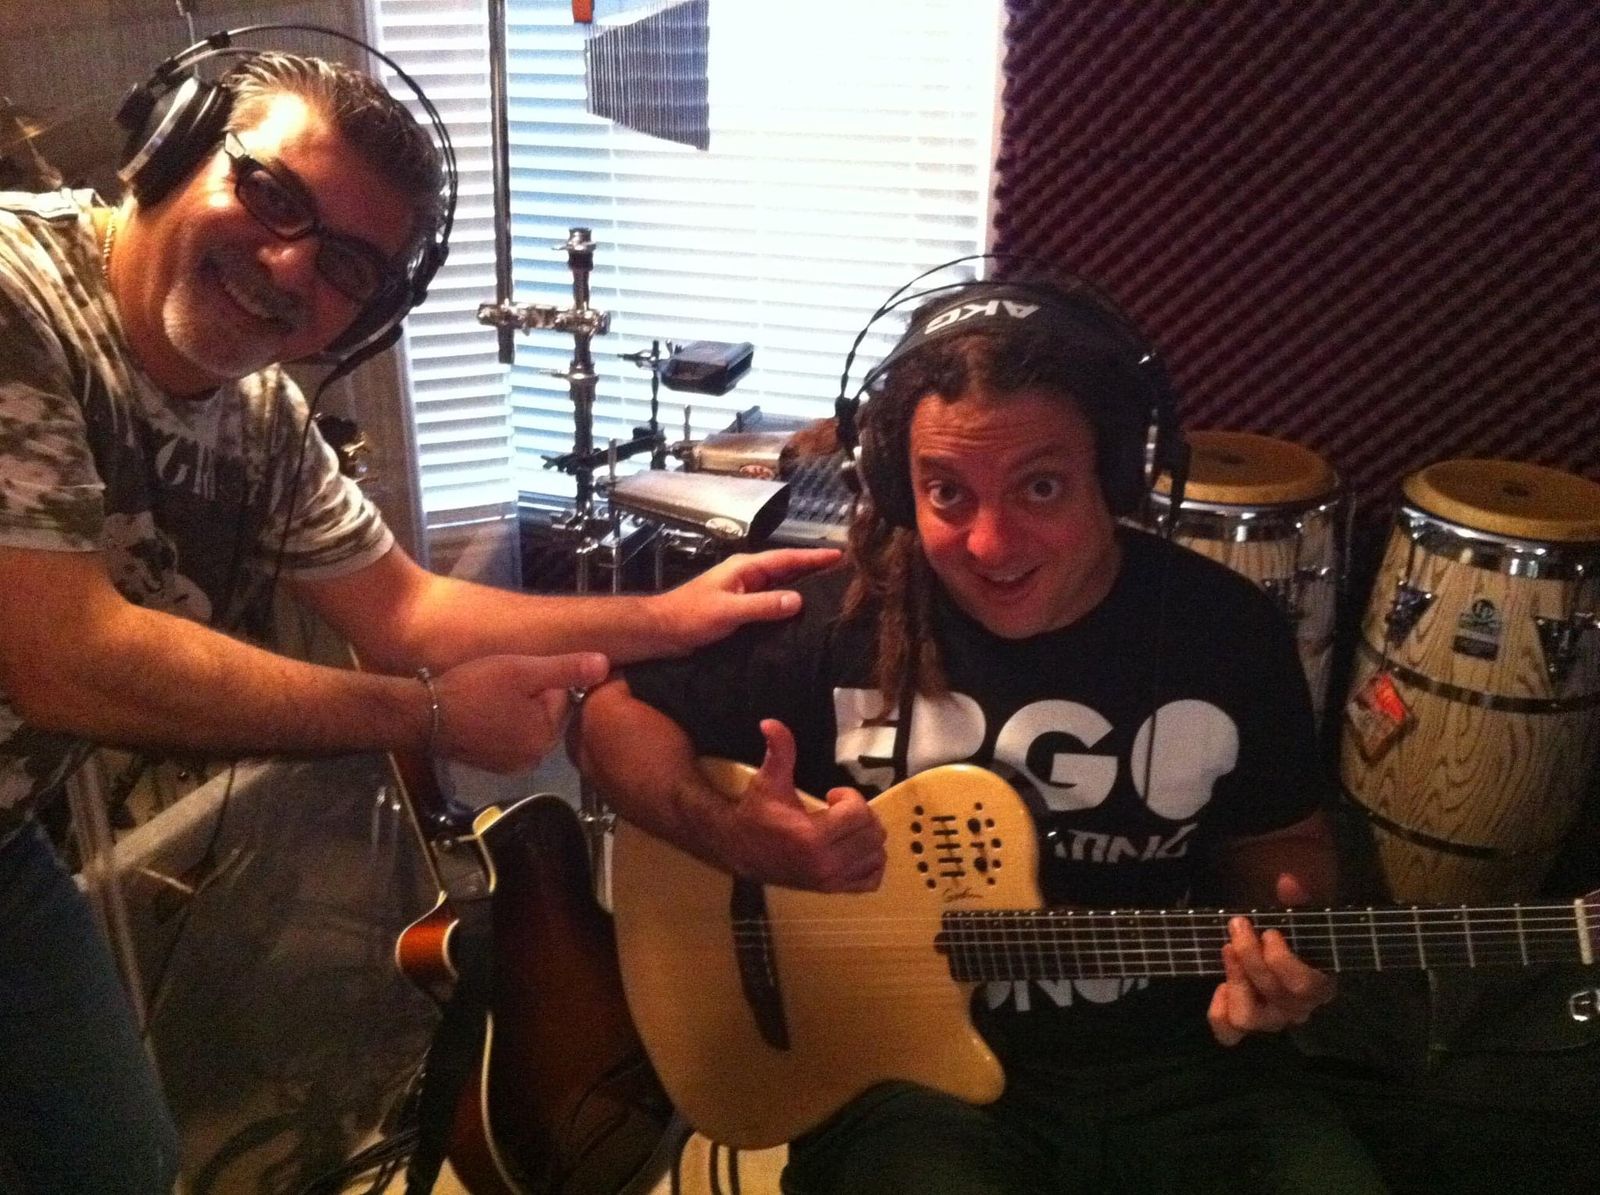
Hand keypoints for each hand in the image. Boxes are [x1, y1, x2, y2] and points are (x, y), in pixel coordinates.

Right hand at [432, 652, 608, 771]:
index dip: (539, 679)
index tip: (514, 674)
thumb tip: (607, 664)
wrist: (423, 715)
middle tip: (501, 683)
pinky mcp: (492, 765)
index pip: (561, 697)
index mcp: (546, 737)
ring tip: (490, 696)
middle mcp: (534, 758)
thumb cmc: (474, 689)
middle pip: (546, 714)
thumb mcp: (523, 670)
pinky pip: (509, 737)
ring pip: (527, 724)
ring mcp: (511, 765)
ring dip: (515, 708)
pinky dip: (501, 723)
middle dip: (529, 696)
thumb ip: (566, 668)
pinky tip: (482, 712)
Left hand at [652, 548, 841, 654]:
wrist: (662, 632)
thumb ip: (763, 605)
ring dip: (802, 587)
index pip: (786, 559)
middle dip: (813, 569)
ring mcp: (743, 592)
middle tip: (842, 573)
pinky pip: (771, 603)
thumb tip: (799, 600)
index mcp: (745, 568)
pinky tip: (800, 615)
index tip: (839, 555)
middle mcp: (747, 576)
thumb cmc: (690, 616)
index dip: (813, 557)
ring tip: (830, 592)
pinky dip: (787, 605)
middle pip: (787, 570)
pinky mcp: (740, 609)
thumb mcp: (728, 610)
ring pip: (780, 586)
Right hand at [719, 719, 885, 892]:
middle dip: (861, 815)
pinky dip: (871, 863)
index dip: (850, 797)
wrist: (739, 849)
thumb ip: (779, 751)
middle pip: (873, 834)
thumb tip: (771, 722)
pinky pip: (871, 880)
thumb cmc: (756, 813)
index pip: (859, 814)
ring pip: (877, 856)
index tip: (833, 794)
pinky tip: (854, 848)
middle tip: (841, 809)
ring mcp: (830, 880)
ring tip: (846, 828)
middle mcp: (825, 864)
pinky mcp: (832, 889)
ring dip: (868, 836)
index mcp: (812, 837)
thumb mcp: (769, 780)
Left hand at [1206, 873, 1335, 1045]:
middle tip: (1238, 925)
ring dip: (1235, 980)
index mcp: (1319, 986)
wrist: (1276, 947)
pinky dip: (1218, 1012)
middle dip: (1251, 955)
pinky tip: (1219, 986)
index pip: (1304, 986)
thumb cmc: (1293, 932)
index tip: (1269, 931)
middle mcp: (1296, 1009)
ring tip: (1227, 949)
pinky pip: (1228, 1033)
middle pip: (1273, 994)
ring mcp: (1269, 1020)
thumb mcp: (1300, 914)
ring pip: (1248, 1018)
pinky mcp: (1243, 1022)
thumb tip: (1287, 882)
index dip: (1282, 960)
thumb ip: (1298, 899)